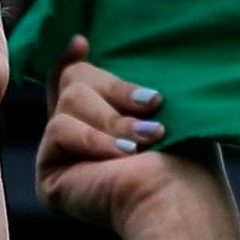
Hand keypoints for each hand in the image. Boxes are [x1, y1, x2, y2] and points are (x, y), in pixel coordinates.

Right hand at [34, 50, 219, 234]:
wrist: (178, 196)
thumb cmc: (188, 155)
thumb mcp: (159, 102)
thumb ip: (125, 78)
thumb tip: (83, 43)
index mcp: (108, 121)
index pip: (74, 81)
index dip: (71, 59)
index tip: (82, 43)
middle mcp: (83, 138)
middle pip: (74, 79)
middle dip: (115, 90)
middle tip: (151, 107)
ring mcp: (65, 157)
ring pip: (69, 100)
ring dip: (113, 120)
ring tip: (143, 143)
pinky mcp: (51, 176)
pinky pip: (59, 130)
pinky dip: (92, 140)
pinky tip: (119, 159)